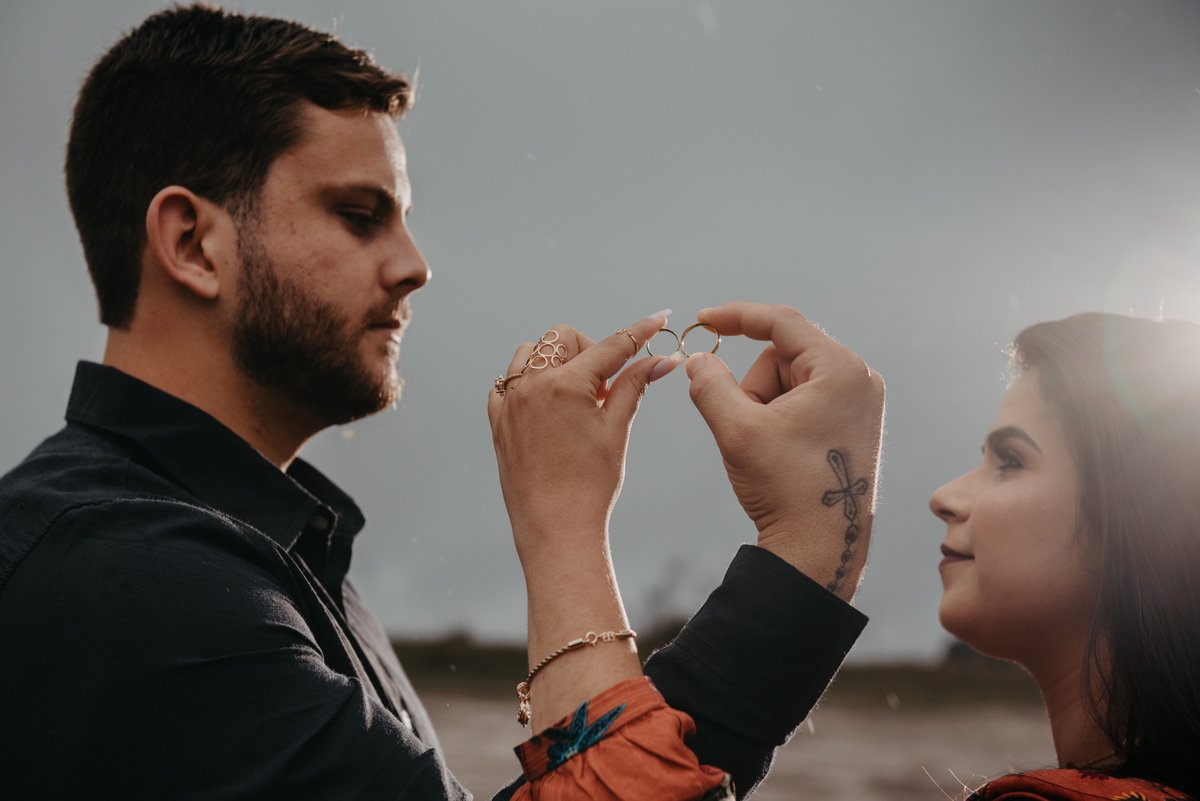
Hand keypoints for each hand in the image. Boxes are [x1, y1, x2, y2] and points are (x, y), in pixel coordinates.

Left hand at [487, 312, 682, 728]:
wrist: (556, 531)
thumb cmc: (590, 486)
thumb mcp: (617, 430)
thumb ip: (634, 385)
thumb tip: (660, 359)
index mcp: (564, 385)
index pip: (610, 345)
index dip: (639, 331)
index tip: (658, 318)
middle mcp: (530, 385)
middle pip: (565, 339)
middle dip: (590, 352)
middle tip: (606, 389)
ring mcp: (508, 402)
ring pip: (532, 352)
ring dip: (558, 362)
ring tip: (579, 399)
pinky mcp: (497, 420)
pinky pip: (508, 382)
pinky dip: (530, 382)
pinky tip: (551, 407)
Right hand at [684, 302, 884, 599]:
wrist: (819, 548)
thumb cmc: (785, 489)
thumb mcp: (737, 429)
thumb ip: (709, 384)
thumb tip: (697, 360)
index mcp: (841, 370)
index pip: (781, 322)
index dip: (736, 316)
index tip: (704, 320)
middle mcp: (859, 379)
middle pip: (782, 355)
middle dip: (754, 387)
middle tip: (750, 429)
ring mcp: (859, 402)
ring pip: (789, 380)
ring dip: (764, 405)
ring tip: (769, 448)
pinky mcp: (853, 423)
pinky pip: (803, 400)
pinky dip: (779, 417)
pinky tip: (781, 451)